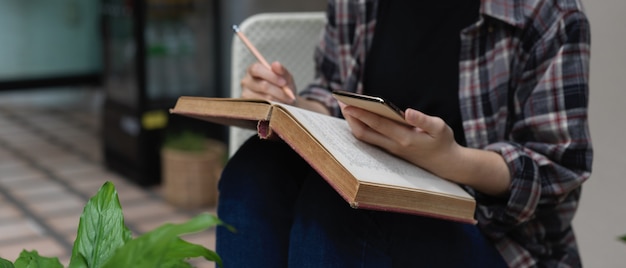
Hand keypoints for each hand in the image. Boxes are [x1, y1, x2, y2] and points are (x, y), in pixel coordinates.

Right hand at [241, 61, 296, 103]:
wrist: (284, 103)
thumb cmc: (282, 87)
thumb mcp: (285, 77)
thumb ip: (282, 70)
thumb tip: (276, 64)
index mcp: (253, 70)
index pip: (256, 69)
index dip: (271, 76)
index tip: (284, 82)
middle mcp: (246, 81)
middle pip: (262, 85)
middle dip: (279, 91)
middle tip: (290, 96)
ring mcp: (246, 94)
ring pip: (264, 98)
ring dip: (279, 100)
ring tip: (288, 102)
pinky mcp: (248, 107)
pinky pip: (263, 108)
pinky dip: (274, 108)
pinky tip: (280, 106)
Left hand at [340, 103, 458, 175]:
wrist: (445, 164)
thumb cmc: (442, 142)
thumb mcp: (440, 128)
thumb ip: (423, 119)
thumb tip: (407, 112)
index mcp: (405, 138)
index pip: (378, 125)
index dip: (362, 114)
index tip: (348, 105)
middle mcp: (393, 146)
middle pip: (365, 133)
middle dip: (351, 118)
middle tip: (340, 102)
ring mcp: (390, 149)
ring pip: (365, 137)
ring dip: (353, 123)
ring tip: (345, 107)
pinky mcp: (390, 149)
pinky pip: (370, 138)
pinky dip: (361, 127)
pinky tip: (356, 116)